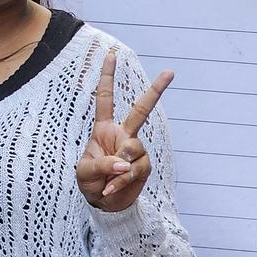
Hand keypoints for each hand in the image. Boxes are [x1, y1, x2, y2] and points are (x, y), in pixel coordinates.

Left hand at [76, 51, 172, 211]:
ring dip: (117, 168)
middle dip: (155, 91)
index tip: (111, 54)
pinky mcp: (144, 165)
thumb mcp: (85, 172)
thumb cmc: (90, 181)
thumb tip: (125, 163)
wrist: (103, 202)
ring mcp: (135, 150)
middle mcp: (123, 134)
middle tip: (170, 71)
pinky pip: (134, 170)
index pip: (105, 98)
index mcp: (104, 128)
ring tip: (106, 181)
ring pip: (132, 150)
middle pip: (141, 110)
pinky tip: (110, 189)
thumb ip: (102, 165)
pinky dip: (120, 182)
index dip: (107, 77)